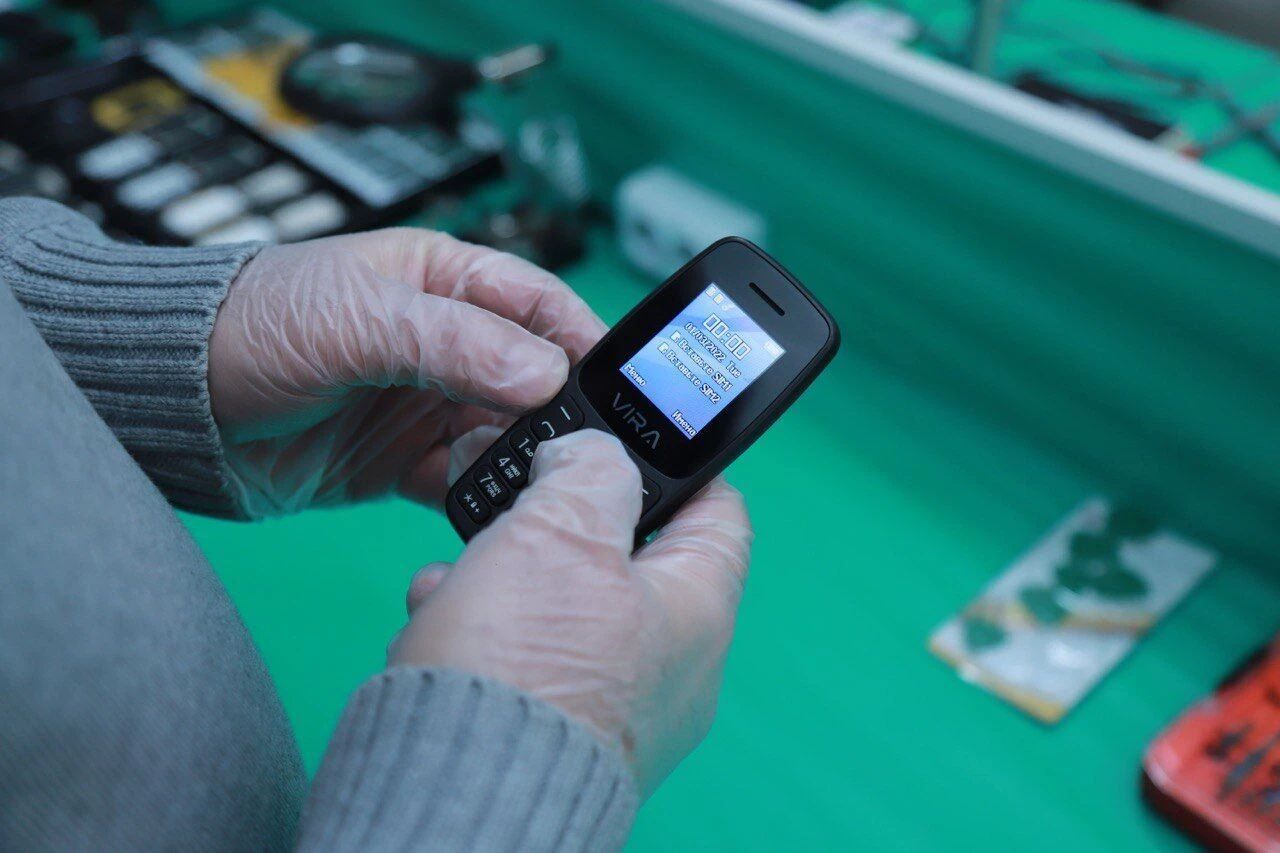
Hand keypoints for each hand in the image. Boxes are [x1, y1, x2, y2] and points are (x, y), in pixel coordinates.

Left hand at [208, 228, 604, 515]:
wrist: (172, 405)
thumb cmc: (253, 325)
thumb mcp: (359, 318)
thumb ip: (454, 343)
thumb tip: (545, 374)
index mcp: (441, 279)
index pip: (536, 302)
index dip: (582, 339)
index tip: (621, 383)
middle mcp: (444, 342)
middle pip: (532, 375)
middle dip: (560, 412)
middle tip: (586, 450)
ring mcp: (423, 403)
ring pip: (503, 433)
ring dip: (520, 459)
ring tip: (533, 484)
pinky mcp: (400, 461)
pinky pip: (461, 479)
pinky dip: (479, 496)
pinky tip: (489, 510)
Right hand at [391, 429, 752, 796]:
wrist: (452, 794)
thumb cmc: (525, 673)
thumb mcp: (561, 531)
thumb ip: (588, 470)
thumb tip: (589, 455)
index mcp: (697, 611)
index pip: (718, 512)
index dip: (676, 464)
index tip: (631, 438)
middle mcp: (666, 665)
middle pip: (624, 554)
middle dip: (558, 520)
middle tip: (521, 498)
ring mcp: (610, 703)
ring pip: (559, 601)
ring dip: (504, 571)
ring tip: (462, 571)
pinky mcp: (550, 728)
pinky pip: (523, 653)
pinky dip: (481, 627)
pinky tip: (441, 619)